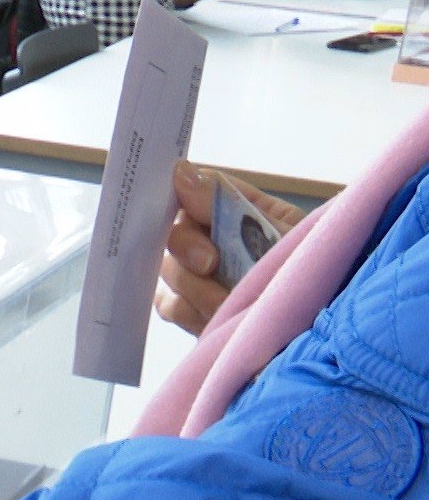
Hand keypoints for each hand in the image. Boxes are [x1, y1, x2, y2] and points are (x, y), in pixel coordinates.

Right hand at [156, 163, 306, 335]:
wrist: (331, 327)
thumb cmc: (315, 270)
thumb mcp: (280, 231)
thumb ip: (228, 203)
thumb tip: (182, 172)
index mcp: (238, 208)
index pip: (193, 190)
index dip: (180, 196)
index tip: (191, 211)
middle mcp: (215, 239)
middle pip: (173, 232)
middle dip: (187, 247)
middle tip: (210, 264)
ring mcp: (203, 277)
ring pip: (169, 271)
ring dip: (193, 287)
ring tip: (224, 303)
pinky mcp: (196, 311)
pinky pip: (171, 306)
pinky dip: (188, 310)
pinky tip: (214, 314)